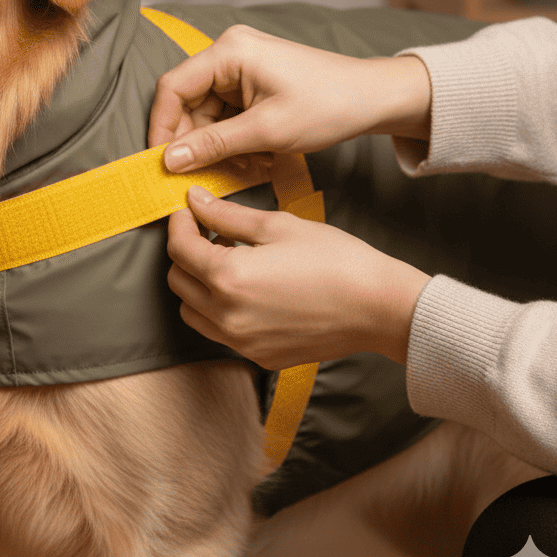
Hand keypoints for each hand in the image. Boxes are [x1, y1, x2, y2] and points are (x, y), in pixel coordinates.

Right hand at [148, 24, 430, 171]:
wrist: (373, 98)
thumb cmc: (328, 105)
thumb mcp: (266, 132)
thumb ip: (212, 145)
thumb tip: (168, 160)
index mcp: (230, 52)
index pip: (173, 87)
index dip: (161, 126)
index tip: (160, 162)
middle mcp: (230, 52)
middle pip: (188, 101)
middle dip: (195, 141)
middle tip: (201, 175)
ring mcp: (241, 66)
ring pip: (207, 113)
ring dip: (218, 145)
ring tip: (243, 168)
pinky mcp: (252, 82)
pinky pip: (226, 114)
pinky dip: (234, 140)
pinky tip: (254, 159)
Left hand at [166, 187, 430, 367]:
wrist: (378, 308)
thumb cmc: (335, 260)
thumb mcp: (278, 226)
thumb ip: (227, 215)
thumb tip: (195, 200)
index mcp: (229, 277)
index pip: (179, 248)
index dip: (179, 223)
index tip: (189, 211)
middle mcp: (227, 316)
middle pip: (178, 281)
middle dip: (186, 253)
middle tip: (209, 233)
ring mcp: (241, 342)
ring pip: (192, 312)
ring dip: (197, 284)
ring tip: (228, 261)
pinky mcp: (258, 356)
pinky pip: (219, 332)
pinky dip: (219, 310)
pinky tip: (247, 289)